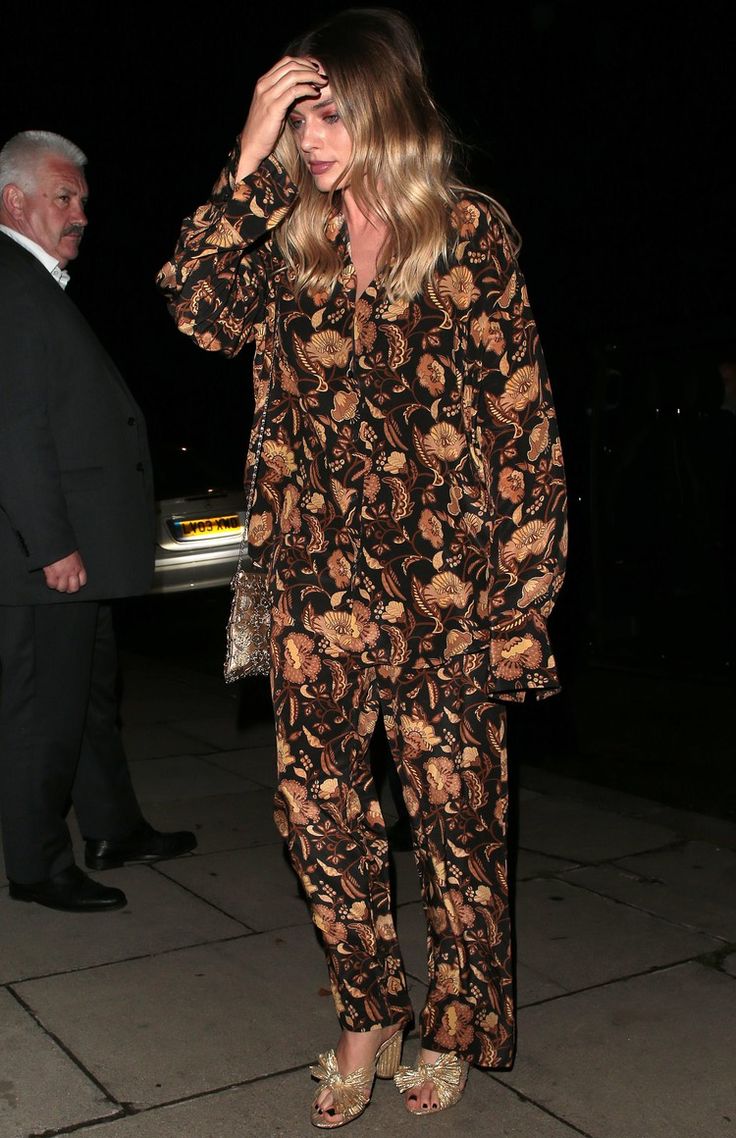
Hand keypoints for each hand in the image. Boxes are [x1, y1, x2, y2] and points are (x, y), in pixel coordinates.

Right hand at [43, 550, 87, 592]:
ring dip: (59, 586)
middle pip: (73, 588)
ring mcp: (62, 573)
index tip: (73, 583)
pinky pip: (52, 584)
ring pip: (62, 588)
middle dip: (69, 588)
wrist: (56, 541)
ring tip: (56, 583)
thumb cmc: (64, 546)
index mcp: (79, 567)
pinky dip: (51, 583)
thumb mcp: (74, 554)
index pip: (82, 582)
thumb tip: (73, 568)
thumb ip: (75, 563)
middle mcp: (72, 572)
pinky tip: (50, 580)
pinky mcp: (52, 573)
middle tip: (64, 586)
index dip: (78, 584)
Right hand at [236, 56, 326, 179]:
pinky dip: (307, 89)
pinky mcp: (274, 108)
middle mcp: (264, 85)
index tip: (315, 70)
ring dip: (311, 77)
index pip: (285, 62)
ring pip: (293, 75)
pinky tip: (315, 93)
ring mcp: (268, 96)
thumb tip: (301, 87)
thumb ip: (283, 94)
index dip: (303, 62)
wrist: (251, 145)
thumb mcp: (273, 106)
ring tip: (322, 83)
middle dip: (309, 68)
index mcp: (263, 82)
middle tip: (322, 76)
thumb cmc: (264, 129)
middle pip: (291, 65)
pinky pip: (294, 92)